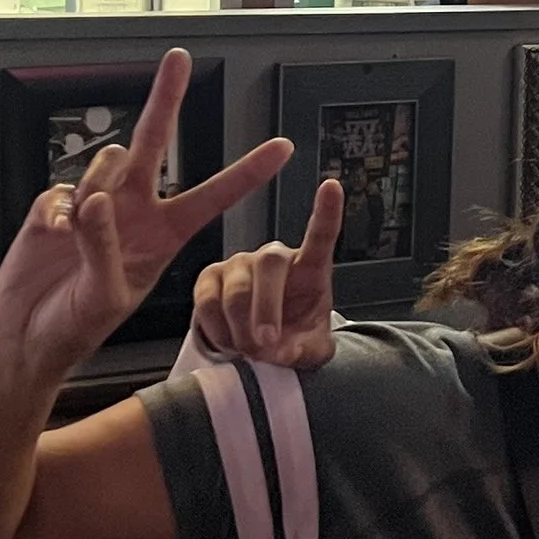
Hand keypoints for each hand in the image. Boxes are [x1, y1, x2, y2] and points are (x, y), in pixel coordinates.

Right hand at [0, 50, 291, 376]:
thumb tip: (96, 202)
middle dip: (166, 99)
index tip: (284, 147)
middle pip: (154, 143)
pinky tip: (54, 233)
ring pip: (106, 162)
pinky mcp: (57, 208)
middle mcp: (134, 211)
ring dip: (97, 185)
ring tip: (79, 229)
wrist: (25, 336)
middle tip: (180, 60)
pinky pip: (62, 189)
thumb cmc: (76, 326)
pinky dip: (58, 210)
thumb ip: (103, 246)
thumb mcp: (106, 296)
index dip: (248, 171)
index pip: (214, 196)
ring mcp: (95, 206)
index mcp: (164, 235)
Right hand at [187, 173, 342, 368]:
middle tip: (265, 344)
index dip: (326, 212)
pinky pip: (207, 302)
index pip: (320, 235)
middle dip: (266, 309)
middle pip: (269, 267)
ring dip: (241, 328)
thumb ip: (306, 351)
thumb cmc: (294, 336)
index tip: (331, 186)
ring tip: (249, 351)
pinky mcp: (209, 277)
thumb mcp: (311, 350)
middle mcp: (273, 257)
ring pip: (235, 290)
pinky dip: (218, 330)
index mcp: (309, 267)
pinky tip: (229, 343)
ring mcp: (239, 263)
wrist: (262, 346)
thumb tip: (286, 351)